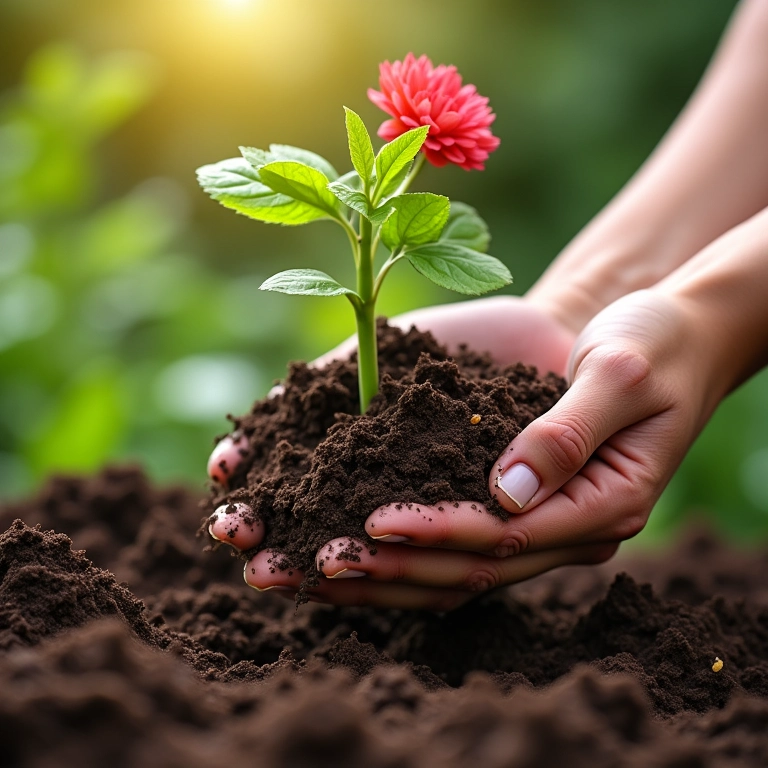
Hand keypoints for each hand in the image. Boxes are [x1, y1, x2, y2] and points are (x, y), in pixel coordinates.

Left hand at [241, 289, 720, 608]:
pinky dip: (400, 549)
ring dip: (381, 574)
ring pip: (454, 570)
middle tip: (314, 564)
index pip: (505, 537)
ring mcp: (542, 520)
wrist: (666, 336)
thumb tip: (509, 491)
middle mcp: (568, 528)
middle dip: (391, 569)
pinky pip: (454, 541)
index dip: (436, 532)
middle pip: (470, 570)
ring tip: (306, 571)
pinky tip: (345, 546)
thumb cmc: (652, 345)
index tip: (371, 523)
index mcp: (604, 506)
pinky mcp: (517, 501)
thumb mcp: (619, 374)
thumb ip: (568, 431)